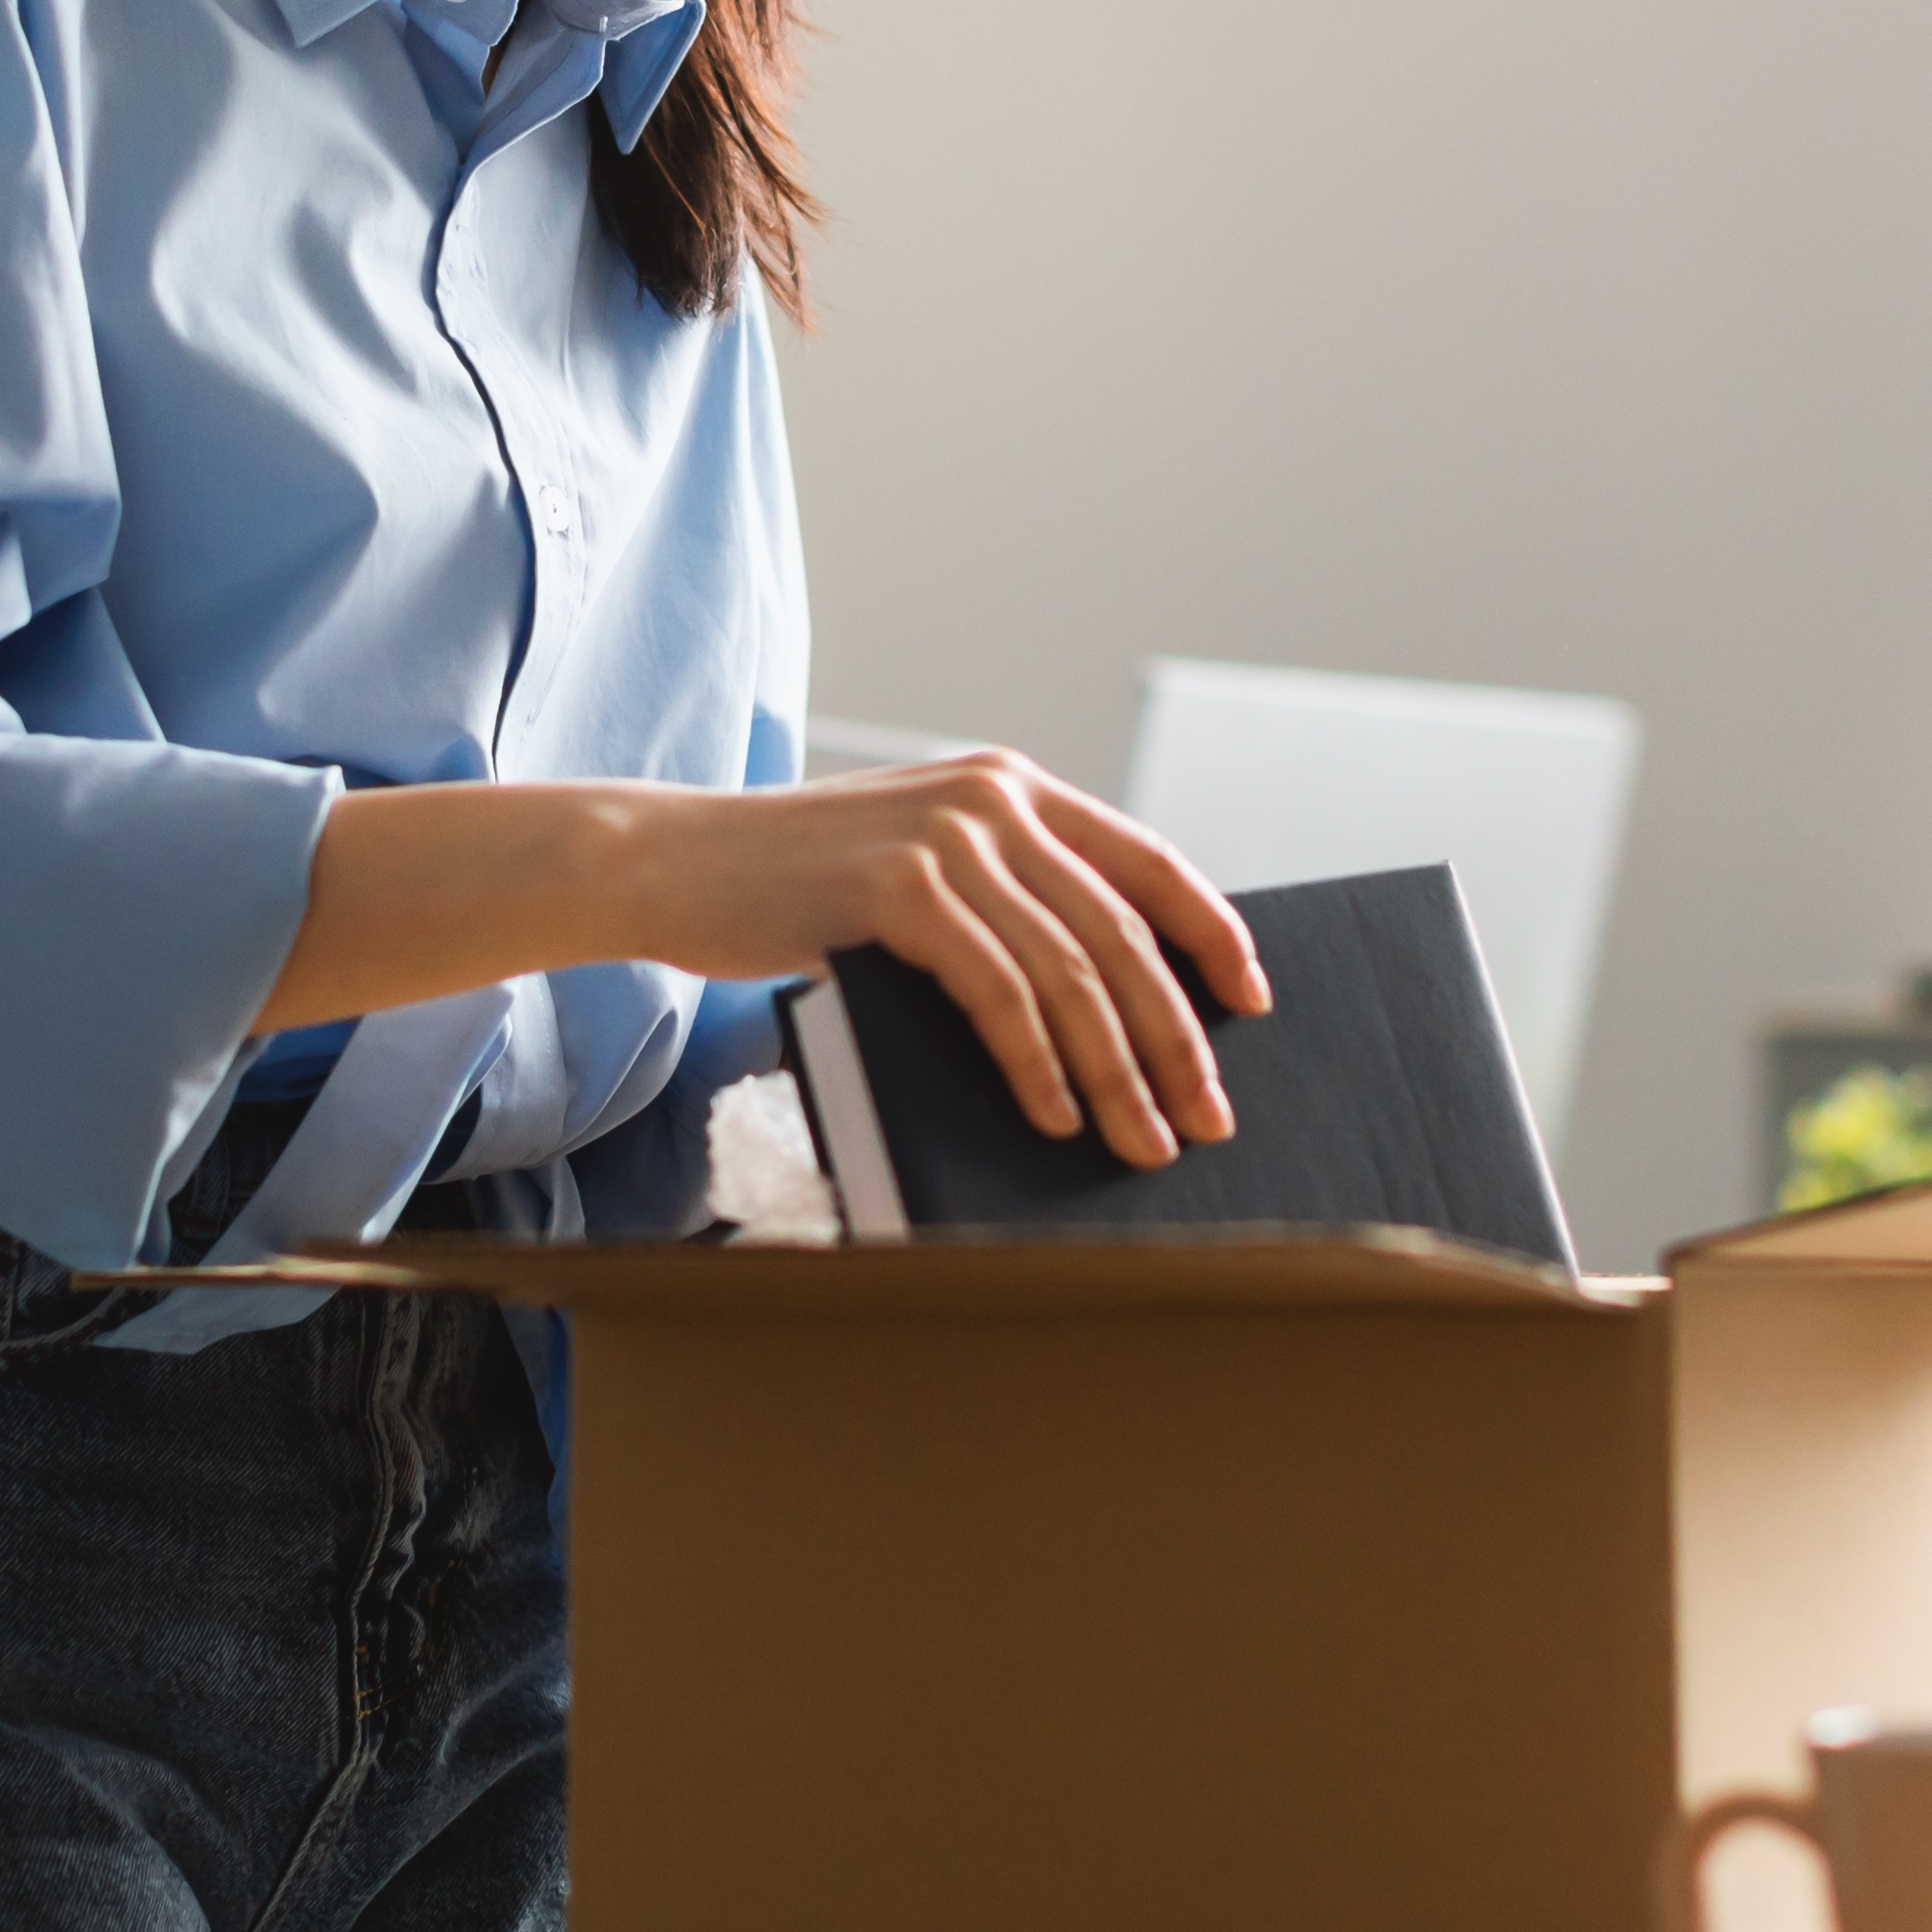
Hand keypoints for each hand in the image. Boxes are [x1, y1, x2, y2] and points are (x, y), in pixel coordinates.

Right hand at [640, 751, 1267, 1167]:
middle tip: (1209, 1118)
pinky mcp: (897, 889)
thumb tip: (1111, 1006)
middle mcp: (993, 801)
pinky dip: (1036, 1063)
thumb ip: (1007, 899)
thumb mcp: (924, 869)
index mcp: (1013, 789)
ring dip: (1117, 1072)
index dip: (1210, 932)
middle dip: (1176, 1037)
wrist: (678, 863)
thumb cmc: (802, 889)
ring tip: (1143, 1143)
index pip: (1147, 861)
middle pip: (1122, 933)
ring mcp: (947, 840)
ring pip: (1071, 972)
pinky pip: (998, 991)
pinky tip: (1055, 1117)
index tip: (1254, 1001)